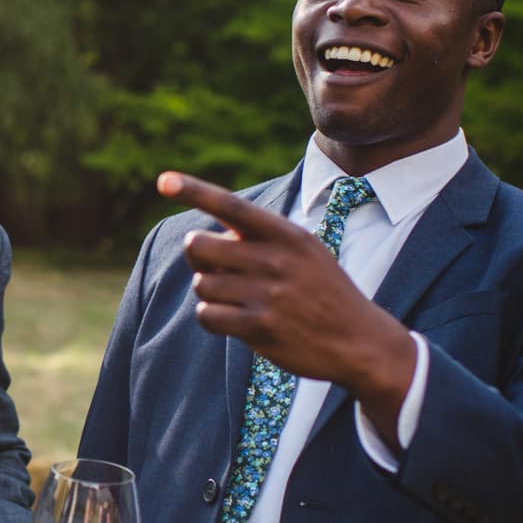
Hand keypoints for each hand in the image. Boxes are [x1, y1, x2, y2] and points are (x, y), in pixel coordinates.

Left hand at [157, 170, 416, 444]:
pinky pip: (206, 315)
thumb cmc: (321, 292)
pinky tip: (235, 320)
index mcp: (285, 234)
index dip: (194, 191)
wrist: (359, 341)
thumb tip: (202, 241)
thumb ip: (259, 239)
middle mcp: (275, 259)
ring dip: (210, 293)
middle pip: (197, 246)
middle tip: (218, 271)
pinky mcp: (259, 326)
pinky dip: (212, 318)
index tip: (163, 180)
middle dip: (199, 260)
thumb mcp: (304, 252)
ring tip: (239, 300)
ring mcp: (267, 293)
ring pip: (201, 284)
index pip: (231, 206)